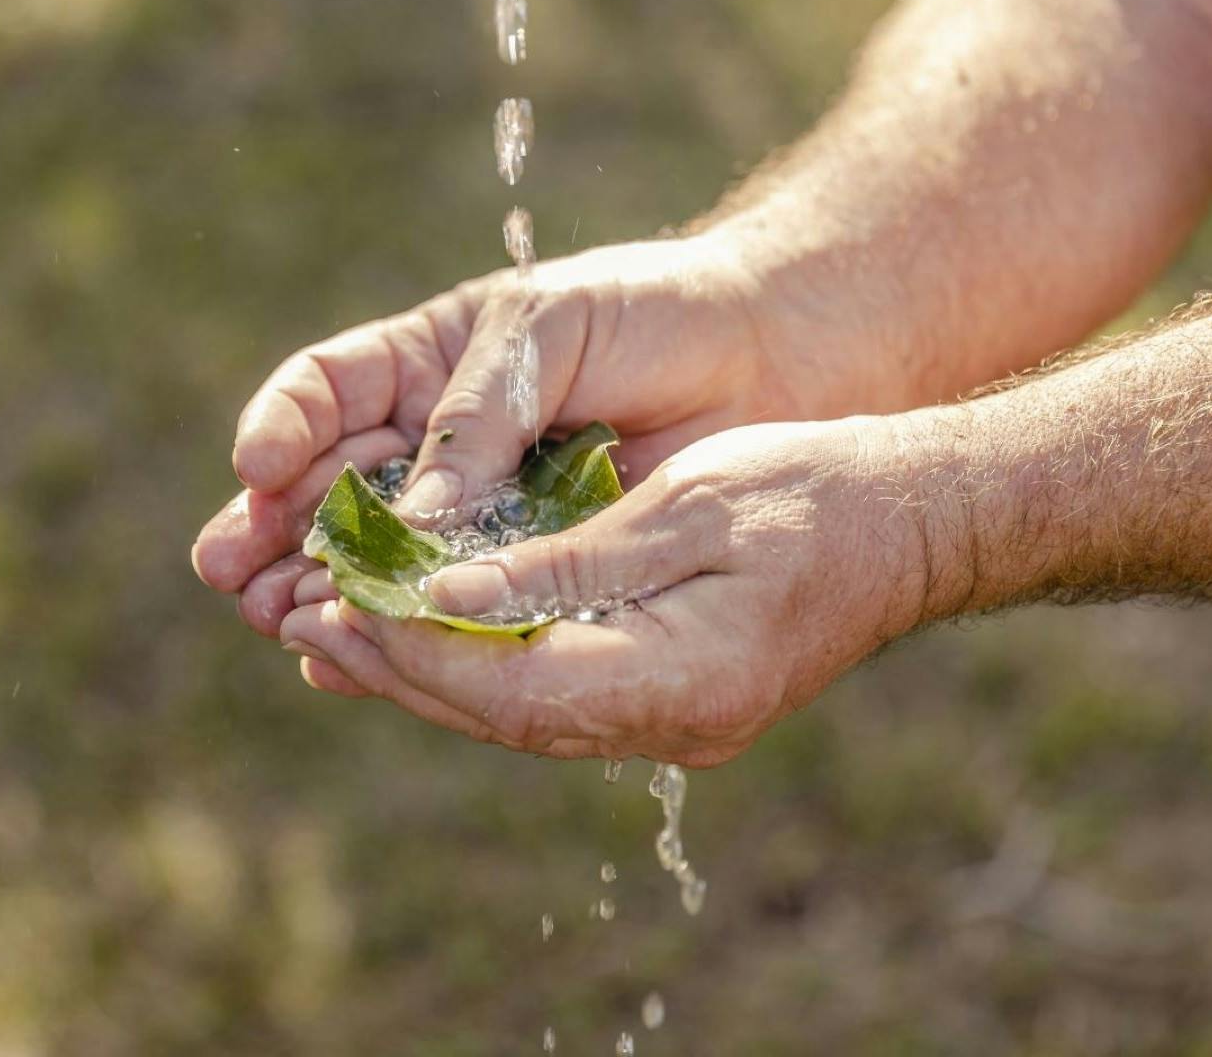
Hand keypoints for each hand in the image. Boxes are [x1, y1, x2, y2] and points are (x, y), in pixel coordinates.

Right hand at [193, 231, 805, 668]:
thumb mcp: (548, 332)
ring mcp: (479, 511)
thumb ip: (478, 416)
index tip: (258, 464)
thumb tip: (411, 518)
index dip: (283, 425)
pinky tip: (344, 659)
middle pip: (329, 488)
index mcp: (426, 363)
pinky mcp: (527, 566)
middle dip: (274, 529)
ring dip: (322, 589)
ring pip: (377, 557)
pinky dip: (398, 632)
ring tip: (278, 622)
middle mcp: (437, 442)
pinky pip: (449, 604)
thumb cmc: (652, 313)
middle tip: (230, 572)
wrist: (769, 355)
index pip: (326, 391)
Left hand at [279, 417, 930, 763]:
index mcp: (688, 678)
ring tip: (332, 626)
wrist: (911, 520)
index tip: (337, 601)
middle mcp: (676, 722)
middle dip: (397, 666)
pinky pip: (548, 694)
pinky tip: (420, 630)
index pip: (514, 686)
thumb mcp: (689, 504)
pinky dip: (475, 660)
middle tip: (300, 618)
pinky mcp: (667, 696)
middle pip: (503, 715)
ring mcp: (675, 720)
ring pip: (518, 712)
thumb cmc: (815, 489)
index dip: (417, 649)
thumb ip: (568, 562)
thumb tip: (446, 596)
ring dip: (422, 669)